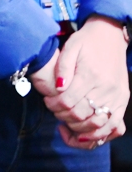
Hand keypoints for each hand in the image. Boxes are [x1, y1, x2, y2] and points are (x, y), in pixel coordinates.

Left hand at [36, 18, 129, 148]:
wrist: (111, 37)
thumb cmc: (87, 41)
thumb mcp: (70, 47)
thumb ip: (63, 67)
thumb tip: (58, 87)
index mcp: (91, 75)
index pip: (68, 101)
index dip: (54, 105)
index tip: (48, 101)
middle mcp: (107, 89)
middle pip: (82, 115)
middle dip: (64, 117)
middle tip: (56, 110)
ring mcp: (117, 97)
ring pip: (99, 125)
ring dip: (80, 129)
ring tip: (68, 122)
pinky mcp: (123, 102)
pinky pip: (115, 126)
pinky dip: (101, 134)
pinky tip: (87, 133)